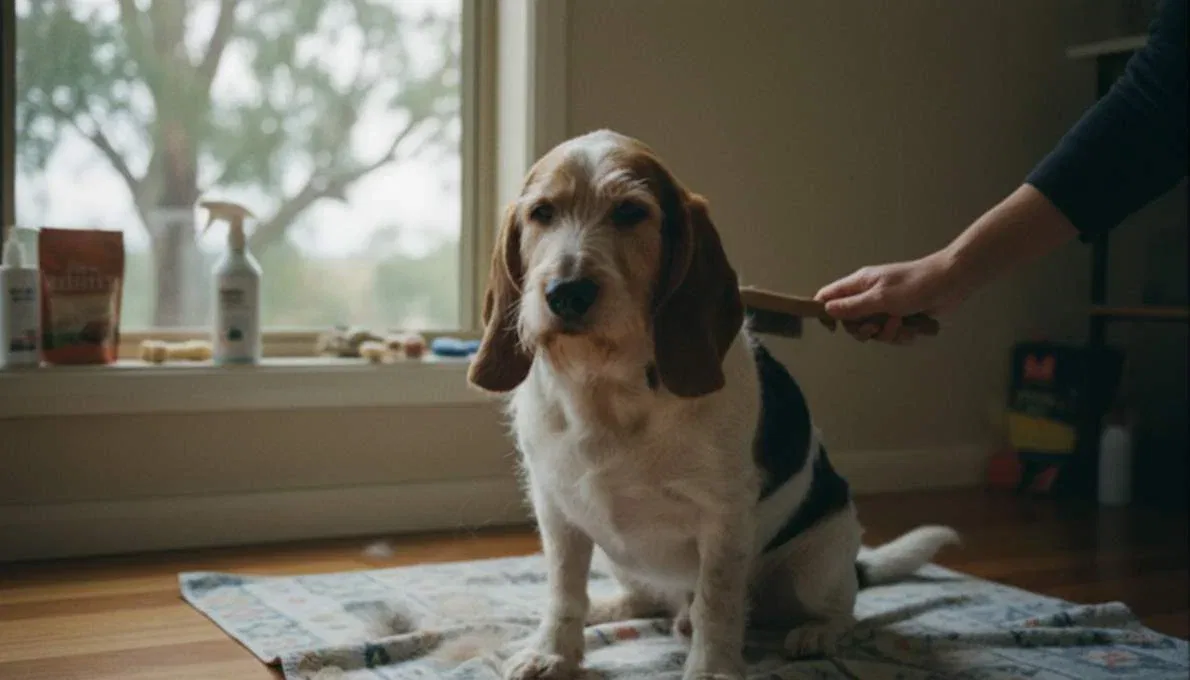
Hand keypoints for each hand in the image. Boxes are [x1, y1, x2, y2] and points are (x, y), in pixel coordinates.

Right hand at [814, 250, 969, 343]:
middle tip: (876, 327)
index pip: (828, 296)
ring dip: (887, 334)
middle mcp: (868, 295)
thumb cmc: (915, 285)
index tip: (833, 328)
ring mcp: (885, 307)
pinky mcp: (901, 317)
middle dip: (865, 330)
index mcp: (859, 284)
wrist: (951, 283)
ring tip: (901, 324)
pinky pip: (891, 334)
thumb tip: (828, 310)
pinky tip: (913, 328)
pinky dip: (902, 335)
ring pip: (873, 331)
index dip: (825, 312)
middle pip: (851, 322)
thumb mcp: (881, 298)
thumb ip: (853, 306)